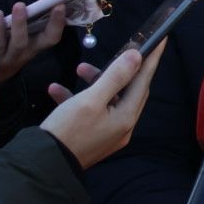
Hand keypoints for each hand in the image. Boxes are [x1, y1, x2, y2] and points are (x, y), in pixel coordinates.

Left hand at [0, 0, 66, 81]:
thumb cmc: (13, 44)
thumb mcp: (27, 33)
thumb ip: (38, 13)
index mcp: (38, 45)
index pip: (53, 37)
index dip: (59, 23)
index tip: (62, 5)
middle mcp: (27, 52)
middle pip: (42, 41)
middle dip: (50, 23)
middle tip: (54, 4)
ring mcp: (10, 56)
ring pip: (18, 43)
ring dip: (20, 24)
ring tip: (20, 5)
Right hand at [41, 42, 161, 168]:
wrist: (42, 165)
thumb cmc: (68, 130)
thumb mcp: (91, 99)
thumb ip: (115, 76)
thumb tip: (136, 56)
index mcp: (126, 116)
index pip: (144, 81)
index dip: (151, 58)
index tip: (161, 38)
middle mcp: (122, 126)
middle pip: (128, 90)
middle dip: (118, 69)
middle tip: (117, 51)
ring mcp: (107, 134)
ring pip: (107, 99)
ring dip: (94, 82)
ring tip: (78, 69)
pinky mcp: (91, 137)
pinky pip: (89, 112)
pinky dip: (77, 99)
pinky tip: (56, 89)